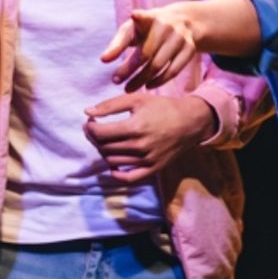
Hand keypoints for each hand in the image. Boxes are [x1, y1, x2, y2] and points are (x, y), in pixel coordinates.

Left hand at [83, 92, 216, 183]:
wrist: (190, 122)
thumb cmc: (162, 107)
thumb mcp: (137, 99)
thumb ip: (110, 105)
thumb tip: (87, 111)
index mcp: (135, 127)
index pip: (100, 133)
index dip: (89, 127)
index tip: (90, 121)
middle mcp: (140, 146)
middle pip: (104, 147)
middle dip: (94, 137)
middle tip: (95, 129)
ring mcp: (147, 160)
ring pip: (112, 161)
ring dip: (103, 151)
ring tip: (106, 141)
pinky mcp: (153, 169)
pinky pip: (129, 178)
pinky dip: (117, 174)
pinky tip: (113, 165)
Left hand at [100, 5, 196, 91]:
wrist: (183, 21)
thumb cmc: (148, 29)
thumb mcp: (132, 31)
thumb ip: (117, 44)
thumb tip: (103, 60)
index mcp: (149, 18)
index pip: (143, 17)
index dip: (140, 16)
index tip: (134, 15)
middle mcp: (166, 25)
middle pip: (146, 52)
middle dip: (128, 69)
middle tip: (115, 81)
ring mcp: (179, 37)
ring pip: (158, 64)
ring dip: (141, 79)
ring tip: (128, 88)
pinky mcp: (189, 49)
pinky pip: (173, 71)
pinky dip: (159, 81)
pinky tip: (148, 86)